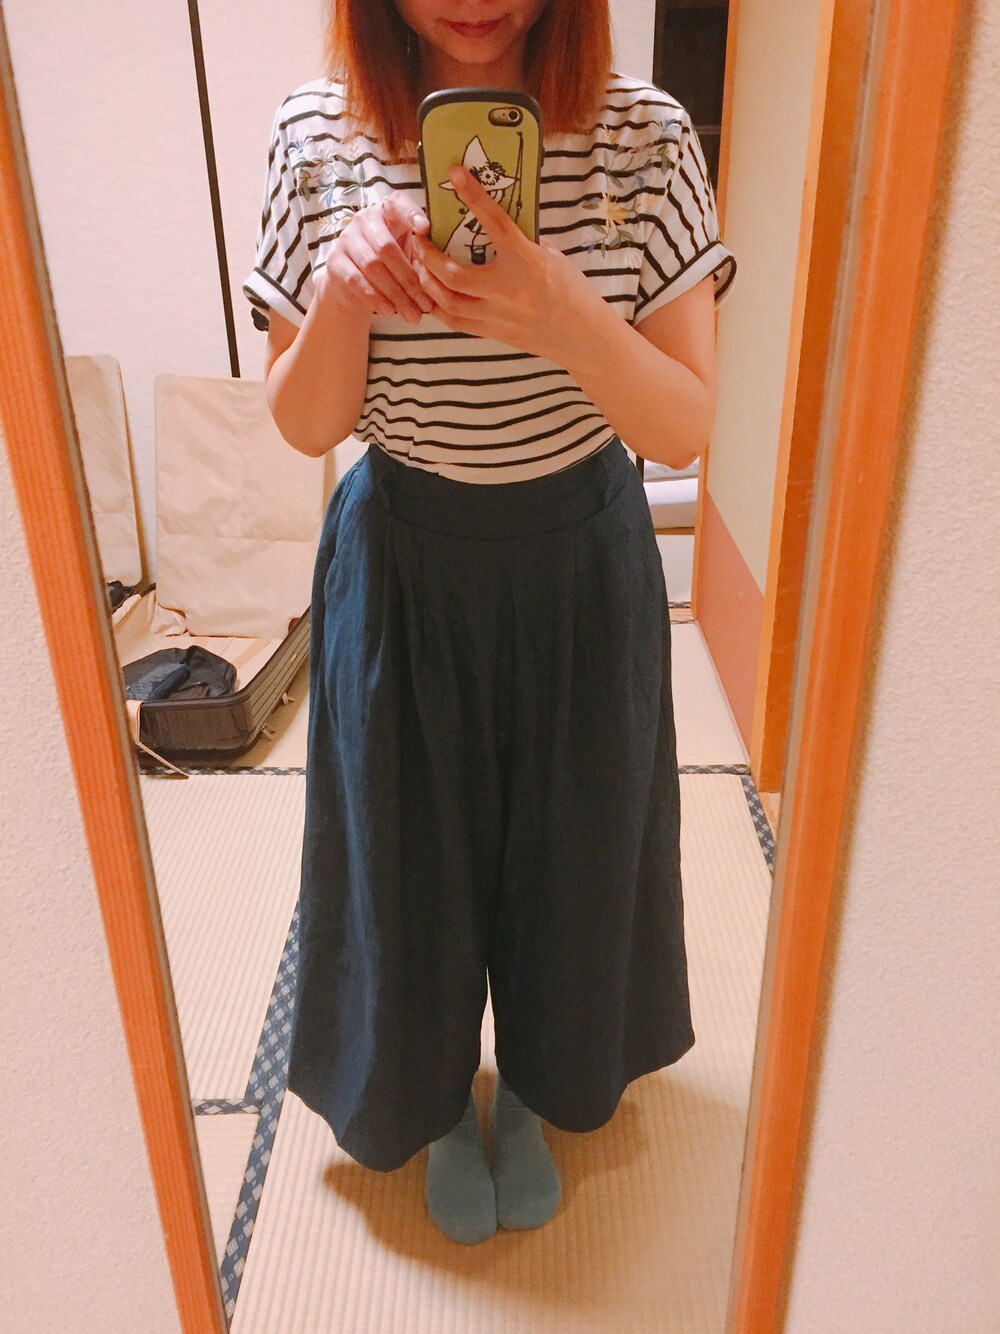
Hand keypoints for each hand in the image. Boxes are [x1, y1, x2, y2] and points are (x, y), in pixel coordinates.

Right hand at [320, 191, 433, 323]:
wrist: (355, 286)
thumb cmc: (392, 266)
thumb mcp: (410, 256)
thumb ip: (423, 256)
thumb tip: (442, 273)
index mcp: (388, 212)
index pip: (398, 204)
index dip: (411, 214)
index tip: (425, 229)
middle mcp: (365, 219)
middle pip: (387, 248)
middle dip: (409, 280)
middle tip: (426, 305)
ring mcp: (347, 238)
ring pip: (373, 266)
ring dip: (395, 294)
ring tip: (412, 315)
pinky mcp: (334, 260)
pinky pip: (355, 279)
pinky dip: (374, 297)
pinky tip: (388, 311)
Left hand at [411, 165, 604, 361]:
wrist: (584, 337)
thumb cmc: (574, 294)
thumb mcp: (554, 259)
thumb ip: (525, 245)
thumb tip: (501, 232)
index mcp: (526, 262)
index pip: (495, 222)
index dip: (473, 196)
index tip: (456, 174)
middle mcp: (507, 290)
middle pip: (452, 274)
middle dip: (428, 256)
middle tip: (419, 240)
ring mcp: (497, 316)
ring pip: (447, 302)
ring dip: (427, 282)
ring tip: (420, 267)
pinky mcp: (494, 333)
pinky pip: (456, 321)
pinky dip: (439, 307)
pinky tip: (433, 294)